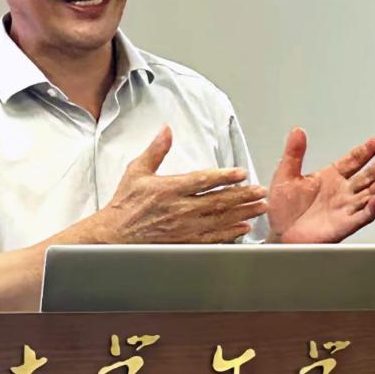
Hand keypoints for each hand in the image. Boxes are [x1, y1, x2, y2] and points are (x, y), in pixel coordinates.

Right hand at [96, 126, 268, 244]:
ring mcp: (184, 228)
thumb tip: (166, 130)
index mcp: (169, 189)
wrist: (114, 236)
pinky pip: (213, 238)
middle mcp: (179, 209)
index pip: (203, 180)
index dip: (225, 176)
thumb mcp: (136, 171)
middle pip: (218, 201)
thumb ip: (155, 150)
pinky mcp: (185, 243)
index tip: (241, 173)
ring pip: (220, 220)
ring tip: (259, 207)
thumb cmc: (125, 205)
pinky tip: (243, 228)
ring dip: (243, 213)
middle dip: (243, 195)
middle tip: (260, 191)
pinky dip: (230, 234)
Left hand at [267, 127, 374, 242]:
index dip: (367, 150)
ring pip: (369, 195)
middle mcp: (341, 192)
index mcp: (330, 177)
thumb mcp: (285, 175)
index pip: (354, 160)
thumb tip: (297, 131)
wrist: (280, 234)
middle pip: (366, 176)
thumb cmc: (283, 208)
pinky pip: (363, 216)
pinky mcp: (344, 224)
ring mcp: (345, 208)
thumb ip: (294, 153)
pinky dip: (372, 208)